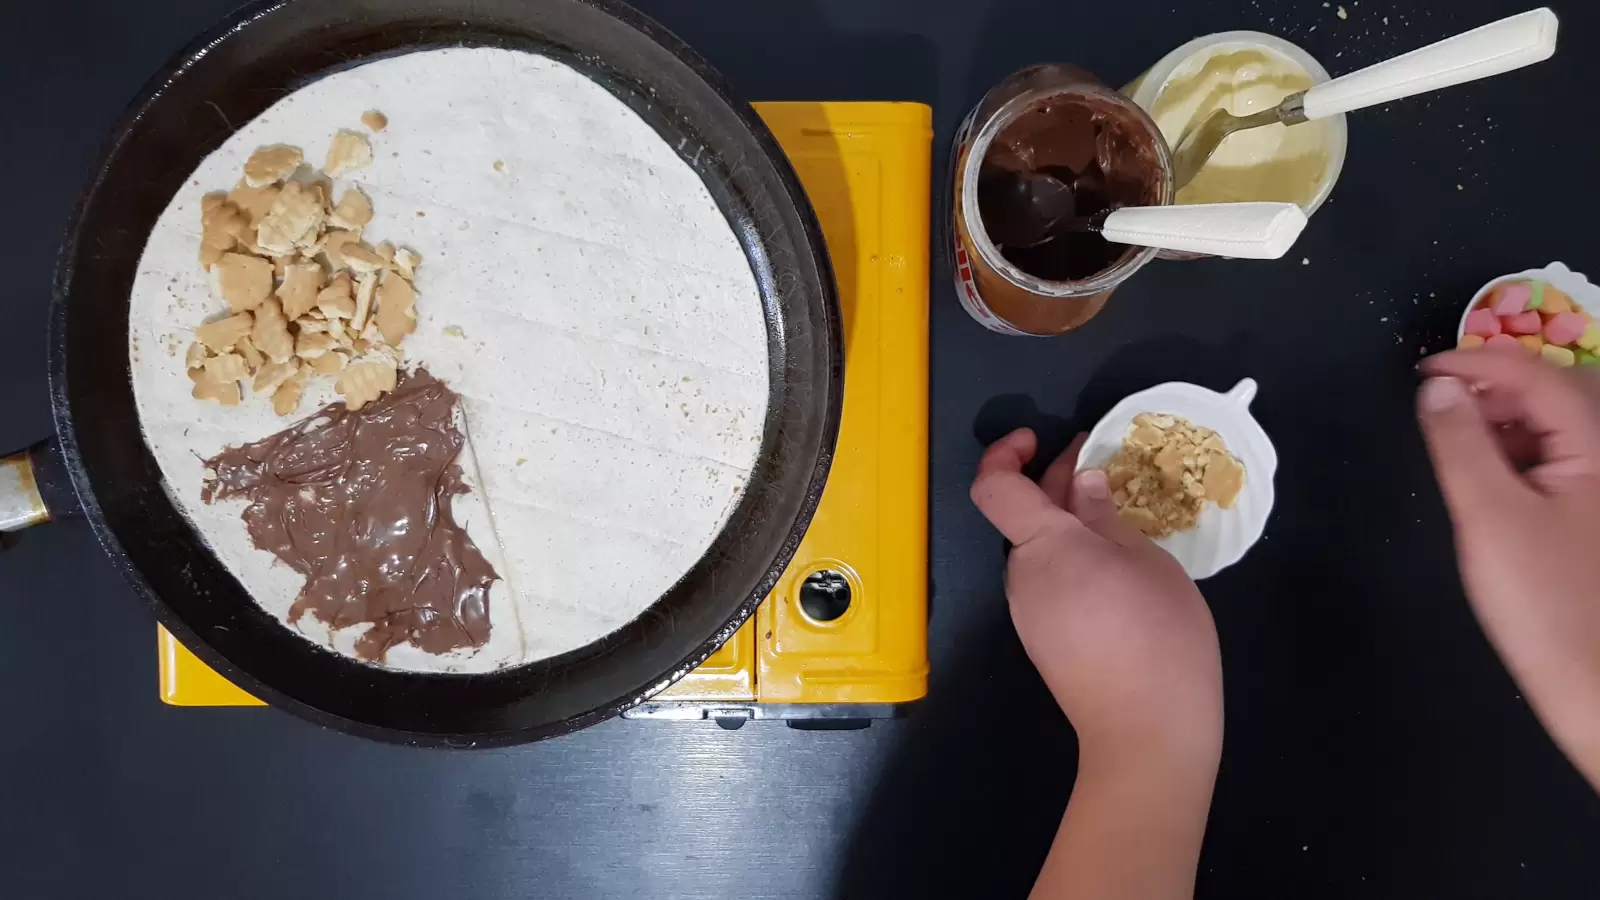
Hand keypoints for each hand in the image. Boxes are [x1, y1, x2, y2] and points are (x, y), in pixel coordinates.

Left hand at [969, 428, 1221, 760]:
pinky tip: (1117, 564)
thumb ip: (1105, 516)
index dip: (1006, 453)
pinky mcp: (1043, 639)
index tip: (1038, 437)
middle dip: (1057, 483)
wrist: (1147, 733)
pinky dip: (1074, 559)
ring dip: (1069, 523)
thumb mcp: (1145, 560)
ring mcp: (1028, 612)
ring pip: (1040, 550)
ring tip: (1122, 513)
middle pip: (1023, 516)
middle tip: (1104, 463)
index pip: (994, 487)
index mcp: (1043, 545)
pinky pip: (1050, 582)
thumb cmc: (1157, 636)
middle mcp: (1022, 575)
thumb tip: (1083, 481)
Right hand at [1418, 351, 1599, 788]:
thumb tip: (1437, 386)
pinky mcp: (1595, 518)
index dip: (1474, 362)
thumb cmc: (1545, 603)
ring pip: (1556, 427)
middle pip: (1553, 392)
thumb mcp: (1489, 516)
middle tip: (1431, 405)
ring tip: (1451, 441)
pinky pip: (1559, 461)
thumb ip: (1459, 443)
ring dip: (1503, 421)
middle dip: (1491, 386)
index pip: (1535, 374)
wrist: (1598, 687)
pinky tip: (1487, 480)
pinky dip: (1518, 455)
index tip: (1417, 374)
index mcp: (1597, 445)